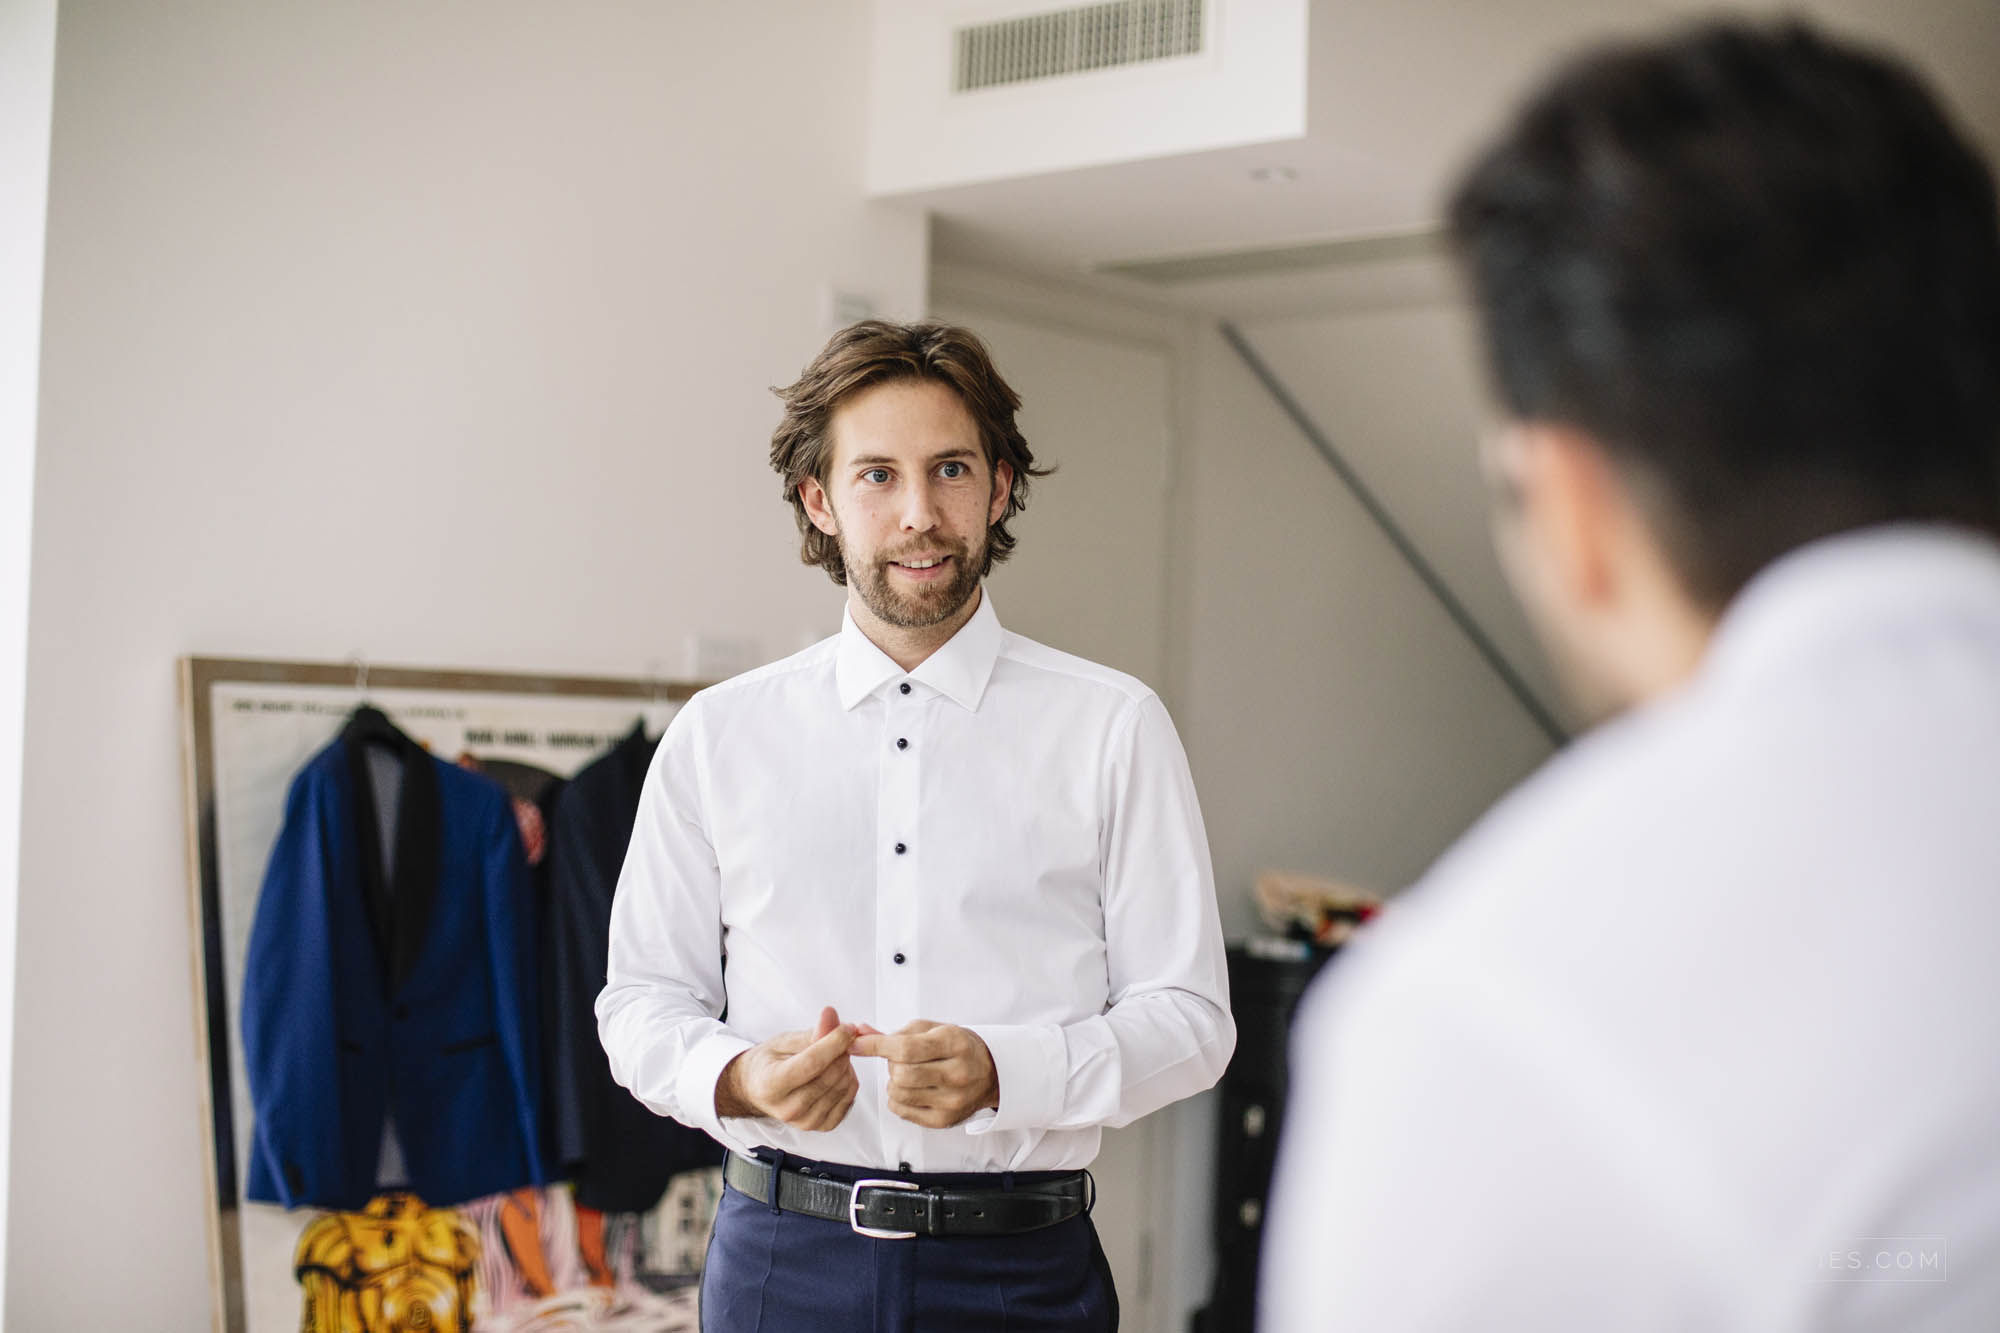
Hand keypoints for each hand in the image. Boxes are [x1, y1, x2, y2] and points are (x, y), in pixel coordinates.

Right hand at [714, 1007, 859, 1130]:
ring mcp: (806, 1121)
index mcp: (771, 1085)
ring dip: (846, 1065)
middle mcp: (788, 1109)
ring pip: (843, 1086)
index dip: (834, 1042)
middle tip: (841, 1037)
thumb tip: (831, 1016)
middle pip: (830, 1075)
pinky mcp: (822, 1126)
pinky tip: (837, 1071)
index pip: (812, 1063)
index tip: (846, 1028)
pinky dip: (849, 1080)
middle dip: (842, 1051)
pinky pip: (849, 1099)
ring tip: (835, 1055)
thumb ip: (810, 1032)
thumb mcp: (783, 1042)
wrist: (759, 1089)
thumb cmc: (769, 1064)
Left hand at [851, 1020, 999, 1128]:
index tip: (855, 1042)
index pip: (905, 1048)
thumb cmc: (956, 1047)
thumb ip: (895, 1032)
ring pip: (898, 1093)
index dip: (875, 1045)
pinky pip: (901, 1110)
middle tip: (900, 1059)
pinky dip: (897, 1098)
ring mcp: (952, 1101)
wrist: (991, 1074)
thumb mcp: (932, 1029)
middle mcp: (957, 1074)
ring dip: (894, 1081)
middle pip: (900, 1073)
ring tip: (908, 1074)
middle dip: (890, 1064)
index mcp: (954, 1043)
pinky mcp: (944, 1120)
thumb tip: (859, 1032)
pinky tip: (911, 1089)